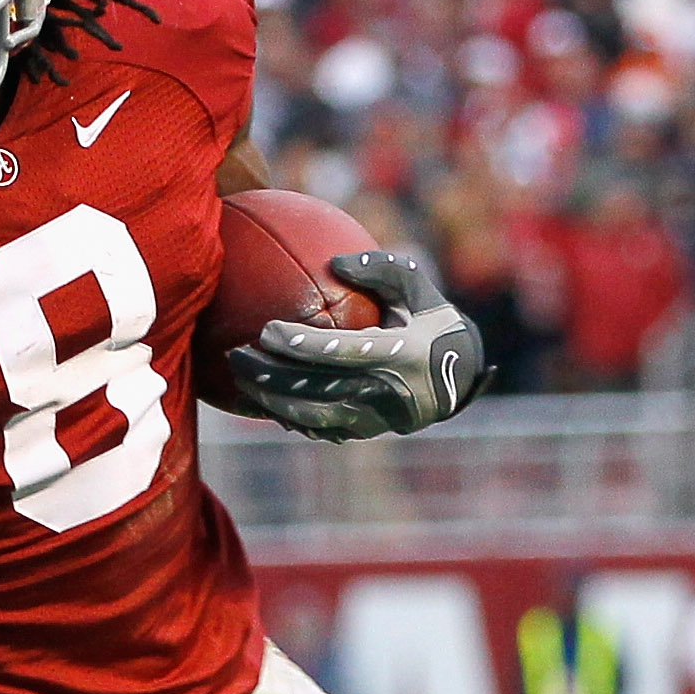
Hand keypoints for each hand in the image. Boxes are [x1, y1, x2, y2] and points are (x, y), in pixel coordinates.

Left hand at [228, 249, 487, 440]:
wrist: (459, 375)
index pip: (343, 352)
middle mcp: (387, 391)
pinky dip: (287, 415)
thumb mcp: (417, 287)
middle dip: (271, 375)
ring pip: (312, 414)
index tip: (268, 330)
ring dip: (270, 399)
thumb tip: (336, 262)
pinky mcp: (365, 431)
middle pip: (317, 387)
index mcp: (401, 354)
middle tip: (236, 356)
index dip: (303, 344)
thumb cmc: (429, 320)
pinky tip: (260, 397)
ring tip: (239, 377)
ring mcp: (376, 417)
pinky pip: (318, 427)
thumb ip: (381, 268)